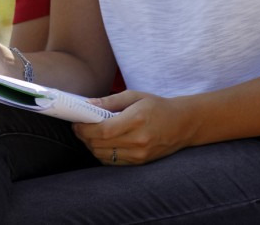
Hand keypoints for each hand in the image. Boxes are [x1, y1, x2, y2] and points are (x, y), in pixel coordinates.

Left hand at [72, 91, 194, 165]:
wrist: (183, 124)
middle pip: (100, 144)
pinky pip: (113, 162)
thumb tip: (88, 105)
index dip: (84, 128)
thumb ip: (110, 101)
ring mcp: (139, 154)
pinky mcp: (140, 163)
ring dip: (91, 146)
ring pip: (103, 155)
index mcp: (136, 120)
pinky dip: (102, 153)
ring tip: (89, 134)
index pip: (102, 130)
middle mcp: (138, 140)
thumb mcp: (135, 96)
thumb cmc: (158, 106)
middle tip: (79, 127)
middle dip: (84, 136)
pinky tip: (101, 144)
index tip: (76, 122)